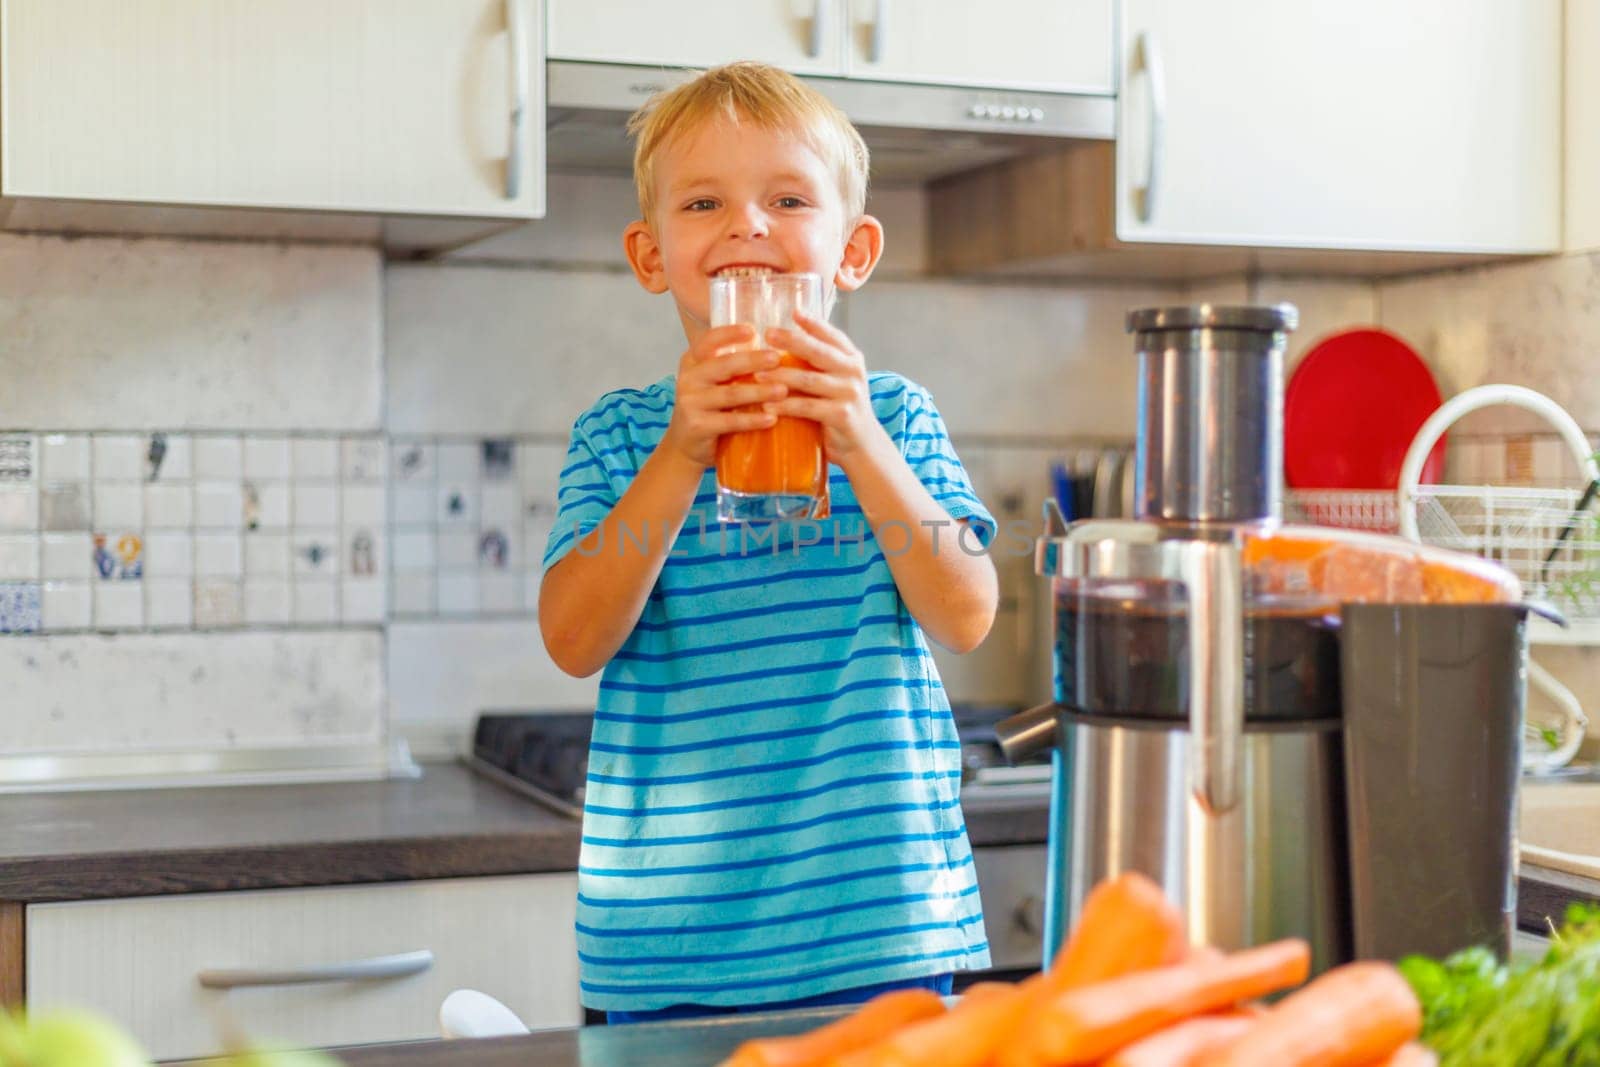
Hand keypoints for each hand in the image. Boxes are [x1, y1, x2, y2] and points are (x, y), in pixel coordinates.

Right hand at [658, 324, 788, 468]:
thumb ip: (733, 365)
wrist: (686, 445)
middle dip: (753, 361)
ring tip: (783, 390)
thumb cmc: (709, 408)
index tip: (753, 330)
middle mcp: (689, 379)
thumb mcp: (714, 382)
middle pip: (724, 365)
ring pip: (730, 394)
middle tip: (777, 358)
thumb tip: (775, 345)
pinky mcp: (698, 426)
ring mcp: (691, 403)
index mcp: (692, 362)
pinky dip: (752, 420)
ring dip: (759, 392)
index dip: (729, 333)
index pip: (708, 341)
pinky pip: (730, 421)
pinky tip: (772, 418)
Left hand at [759, 312, 892, 468]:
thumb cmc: (840, 410)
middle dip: (792, 341)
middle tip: (767, 334)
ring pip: (809, 379)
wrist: (862, 446)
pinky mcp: (841, 416)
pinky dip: (785, 406)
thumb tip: (781, 341)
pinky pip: (808, 407)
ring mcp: (849, 394)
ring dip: (780, 376)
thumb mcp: (836, 381)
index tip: (793, 312)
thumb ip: (818, 363)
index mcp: (852, 359)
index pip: (832, 335)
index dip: (813, 323)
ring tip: (756, 375)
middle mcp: (853, 372)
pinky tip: (767, 406)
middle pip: (819, 352)